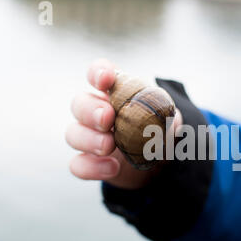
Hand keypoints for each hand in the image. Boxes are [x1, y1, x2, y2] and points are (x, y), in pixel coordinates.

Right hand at [65, 58, 182, 188]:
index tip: (106, 79)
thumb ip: (165, 112)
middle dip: (90, 110)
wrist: (158, 163)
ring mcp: (89, 138)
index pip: (99, 73)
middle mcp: (96, 112)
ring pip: (73, 134)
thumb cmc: (159, 131)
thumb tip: (167, 115)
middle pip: (79, 104)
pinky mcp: (90, 163)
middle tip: (107, 118)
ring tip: (109, 145)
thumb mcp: (167, 118)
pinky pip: (78, 165)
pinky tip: (113, 168)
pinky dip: (92, 167)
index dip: (98, 72)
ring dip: (89, 139)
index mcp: (115, 92)